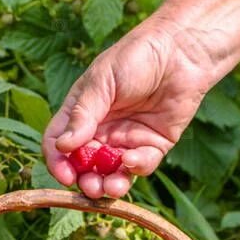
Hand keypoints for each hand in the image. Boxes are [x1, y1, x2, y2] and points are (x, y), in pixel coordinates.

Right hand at [42, 18, 222, 198]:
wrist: (181, 51)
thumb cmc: (135, 58)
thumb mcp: (101, 82)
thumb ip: (82, 114)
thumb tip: (62, 146)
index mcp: (80, 113)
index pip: (59, 143)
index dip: (58, 162)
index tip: (64, 176)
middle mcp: (100, 130)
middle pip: (84, 164)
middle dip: (85, 180)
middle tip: (90, 188)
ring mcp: (126, 140)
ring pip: (111, 172)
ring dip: (109, 184)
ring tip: (110, 188)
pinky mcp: (153, 145)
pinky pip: (141, 165)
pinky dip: (136, 168)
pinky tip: (134, 161)